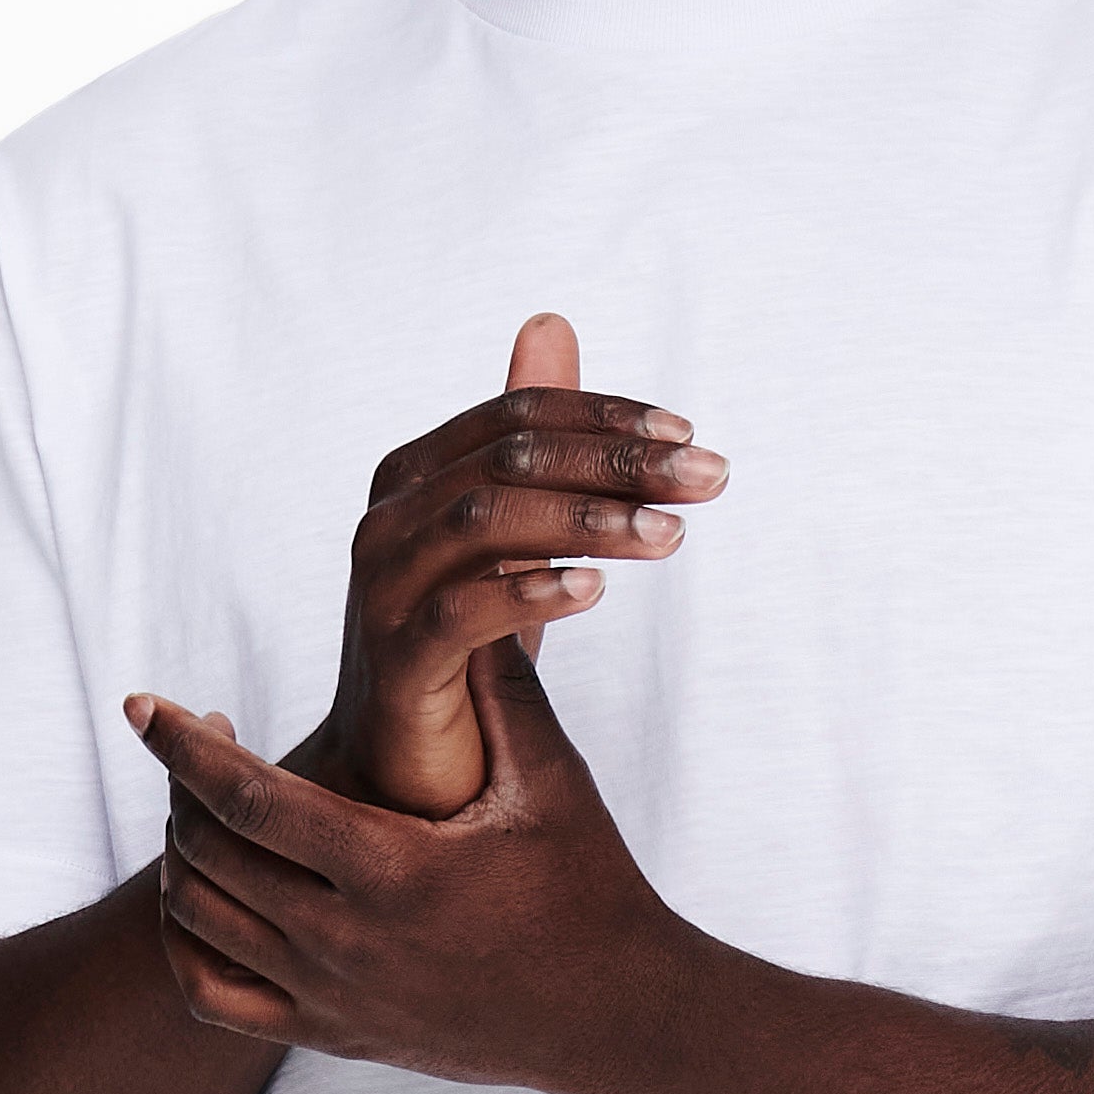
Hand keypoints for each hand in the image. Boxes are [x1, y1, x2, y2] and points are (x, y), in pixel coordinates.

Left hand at [135, 636, 708, 1093]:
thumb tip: (471, 578)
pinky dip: (187, 942)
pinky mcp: (332, 1036)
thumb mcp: (551, 779)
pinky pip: (211, 998)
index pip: (246, 798)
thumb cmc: (588, 884)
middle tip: (206, 736)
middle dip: (183, 783)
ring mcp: (332, 998)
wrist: (614, 1015)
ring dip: (182, 853)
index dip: (181, 744)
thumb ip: (498, 685)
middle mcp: (346, 943)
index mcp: (391, 870)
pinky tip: (211, 894)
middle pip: (206, 852)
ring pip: (196, 920)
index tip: (143, 702)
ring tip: (209, 806)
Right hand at [318, 307, 726, 816]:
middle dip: (618, 462)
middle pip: (509, 458)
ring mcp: (384, 587)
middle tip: (709, 477)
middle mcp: (390, 517)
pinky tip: (595, 590)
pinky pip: (461, 612)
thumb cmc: (462, 649)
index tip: (690, 436)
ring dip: (589, 522)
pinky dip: (531, 594)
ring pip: (486, 524)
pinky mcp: (394, 660)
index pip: (519, 415)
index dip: (608, 418)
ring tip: (671, 535)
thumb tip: (552, 323)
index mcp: (416, 475)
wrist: (398, 770)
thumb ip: (536, 442)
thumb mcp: (508, 536)